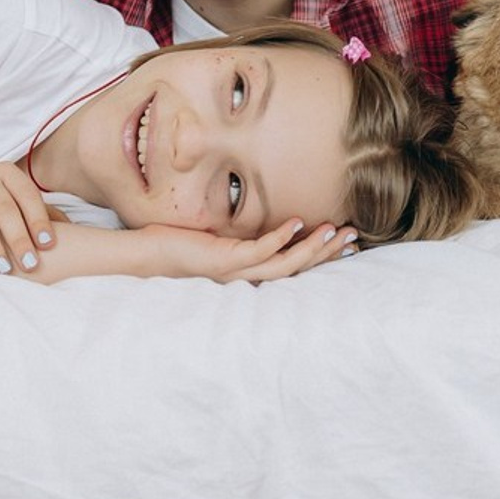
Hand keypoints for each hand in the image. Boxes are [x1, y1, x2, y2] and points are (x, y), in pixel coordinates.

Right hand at [0, 163, 56, 274]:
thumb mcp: (10, 202)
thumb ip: (37, 213)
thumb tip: (73, 230)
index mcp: (7, 172)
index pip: (27, 195)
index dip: (38, 219)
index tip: (48, 245)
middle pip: (4, 207)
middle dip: (18, 237)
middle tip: (29, 265)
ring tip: (1, 267)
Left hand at [138, 218, 357, 283]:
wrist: (145, 259)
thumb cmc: (178, 247)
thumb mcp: (215, 239)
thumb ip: (239, 236)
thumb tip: (257, 221)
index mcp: (248, 273)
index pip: (292, 267)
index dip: (320, 256)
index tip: (344, 241)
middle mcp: (246, 277)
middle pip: (296, 269)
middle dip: (326, 253)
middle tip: (354, 236)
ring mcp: (236, 271)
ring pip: (284, 265)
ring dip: (311, 249)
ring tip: (335, 231)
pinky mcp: (223, 260)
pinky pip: (258, 251)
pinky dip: (280, 238)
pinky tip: (297, 223)